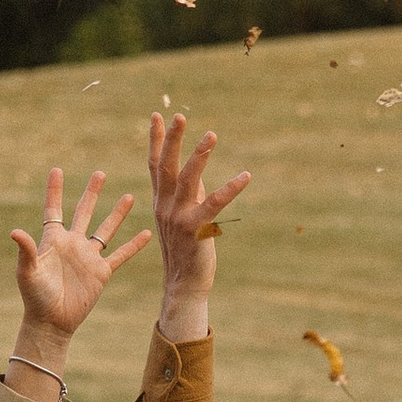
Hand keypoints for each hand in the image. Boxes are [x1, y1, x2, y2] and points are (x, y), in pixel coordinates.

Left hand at [10, 164, 150, 360]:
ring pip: (106, 230)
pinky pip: (120, 255)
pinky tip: (147, 233)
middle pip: (84, 212)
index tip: (56, 170)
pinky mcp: (101, 273)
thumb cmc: (35, 297)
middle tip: (100, 173)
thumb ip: (26, 250)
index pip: (54, 210)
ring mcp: (88, 257)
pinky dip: (133, 245)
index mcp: (53, 240)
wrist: (52, 321)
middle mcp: (72, 244)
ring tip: (128, 196)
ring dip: (117, 214)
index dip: (54, 191)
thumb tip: (15, 231)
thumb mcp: (27, 271)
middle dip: (91, 193)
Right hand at [148, 106, 253, 340]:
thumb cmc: (185, 251)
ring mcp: (178, 217)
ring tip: (211, 134)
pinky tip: (246, 176)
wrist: (183, 285)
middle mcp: (165, 206)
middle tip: (178, 115)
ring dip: (199, 155)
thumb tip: (199, 171)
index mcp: (160, 202)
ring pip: (188, 179)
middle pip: (166, 166)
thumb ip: (187, 194)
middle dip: (172, 139)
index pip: (155, 165)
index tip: (157, 116)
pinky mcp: (195, 229)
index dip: (156, 140)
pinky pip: (215, 204)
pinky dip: (231, 189)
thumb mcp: (181, 218)